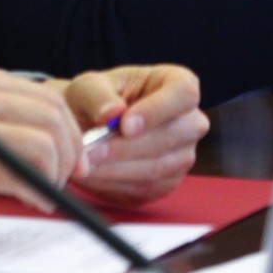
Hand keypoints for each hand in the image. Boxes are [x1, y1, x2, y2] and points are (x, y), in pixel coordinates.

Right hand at [0, 64, 82, 214]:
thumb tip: (48, 142)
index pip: (47, 98)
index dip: (70, 131)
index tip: (73, 158)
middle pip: (54, 118)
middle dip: (70, 154)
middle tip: (66, 179)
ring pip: (47, 144)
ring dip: (56, 174)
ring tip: (44, 192)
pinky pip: (25, 173)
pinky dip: (39, 191)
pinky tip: (32, 200)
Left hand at [64, 65, 207, 205]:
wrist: (86, 129)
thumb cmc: (93, 100)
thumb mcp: (88, 87)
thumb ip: (98, 96)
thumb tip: (112, 113)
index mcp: (178, 83)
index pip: (184, 94)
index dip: (157, 110)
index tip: (124, 125)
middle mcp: (189, 121)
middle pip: (173, 136)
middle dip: (126, 148)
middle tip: (90, 152)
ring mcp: (183, 155)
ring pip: (157, 167)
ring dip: (116, 169)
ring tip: (83, 164)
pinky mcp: (167, 183)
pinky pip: (146, 189)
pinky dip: (115, 185)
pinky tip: (92, 175)